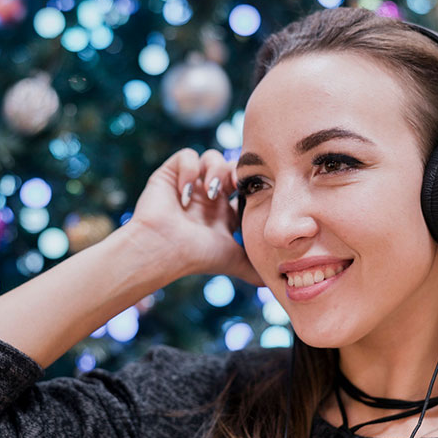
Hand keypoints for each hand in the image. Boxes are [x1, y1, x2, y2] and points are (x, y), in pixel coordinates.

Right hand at [129, 148, 263, 285]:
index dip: (251, 186)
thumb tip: (274, 282)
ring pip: (212, 157)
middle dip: (236, 173)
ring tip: (210, 192)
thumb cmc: (195, 256)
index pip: (244, 188)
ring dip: (215, 170)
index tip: (254, 193)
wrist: (163, 250)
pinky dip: (190, 168)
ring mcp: (189, 185)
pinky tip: (186, 191)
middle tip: (236, 185)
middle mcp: (207, 197)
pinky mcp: (170, 175)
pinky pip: (187, 155)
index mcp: (223, 213)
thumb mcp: (233, 260)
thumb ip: (253, 268)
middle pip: (231, 169)